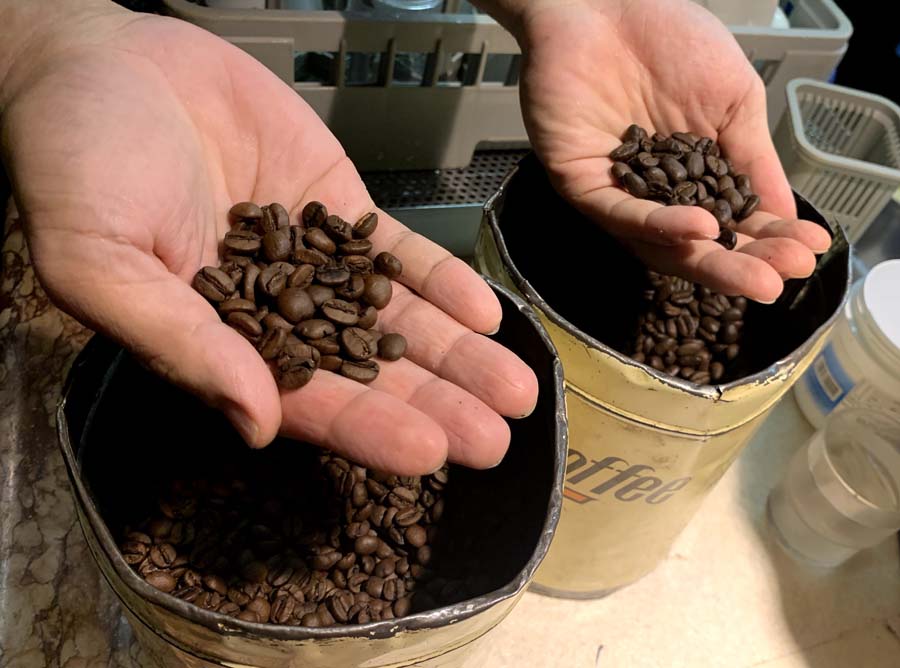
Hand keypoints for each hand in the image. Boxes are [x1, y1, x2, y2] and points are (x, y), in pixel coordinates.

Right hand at [0, 3, 537, 473]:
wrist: (102, 62)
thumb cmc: (74, 159)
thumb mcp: (98, 257)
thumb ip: (177, 341)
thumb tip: (256, 424)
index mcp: (218, 343)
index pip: (303, 401)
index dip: (366, 428)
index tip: (431, 454)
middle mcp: (275, 312)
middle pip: (367, 371)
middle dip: (433, 405)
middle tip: (496, 439)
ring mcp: (313, 259)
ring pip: (394, 317)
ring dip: (455, 355)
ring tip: (515, 388)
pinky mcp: (335, 204)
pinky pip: (396, 250)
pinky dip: (440, 281)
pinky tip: (485, 315)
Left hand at [500, 0, 831, 302]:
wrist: (608, 4)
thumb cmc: (670, 42)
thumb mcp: (734, 102)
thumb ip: (754, 159)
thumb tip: (784, 217)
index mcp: (697, 178)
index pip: (734, 222)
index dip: (769, 240)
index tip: (807, 253)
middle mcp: (657, 195)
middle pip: (696, 245)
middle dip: (739, 265)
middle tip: (777, 282)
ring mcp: (618, 194)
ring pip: (659, 242)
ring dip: (706, 258)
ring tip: (751, 273)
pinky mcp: (582, 184)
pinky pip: (621, 214)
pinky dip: (660, 224)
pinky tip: (701, 227)